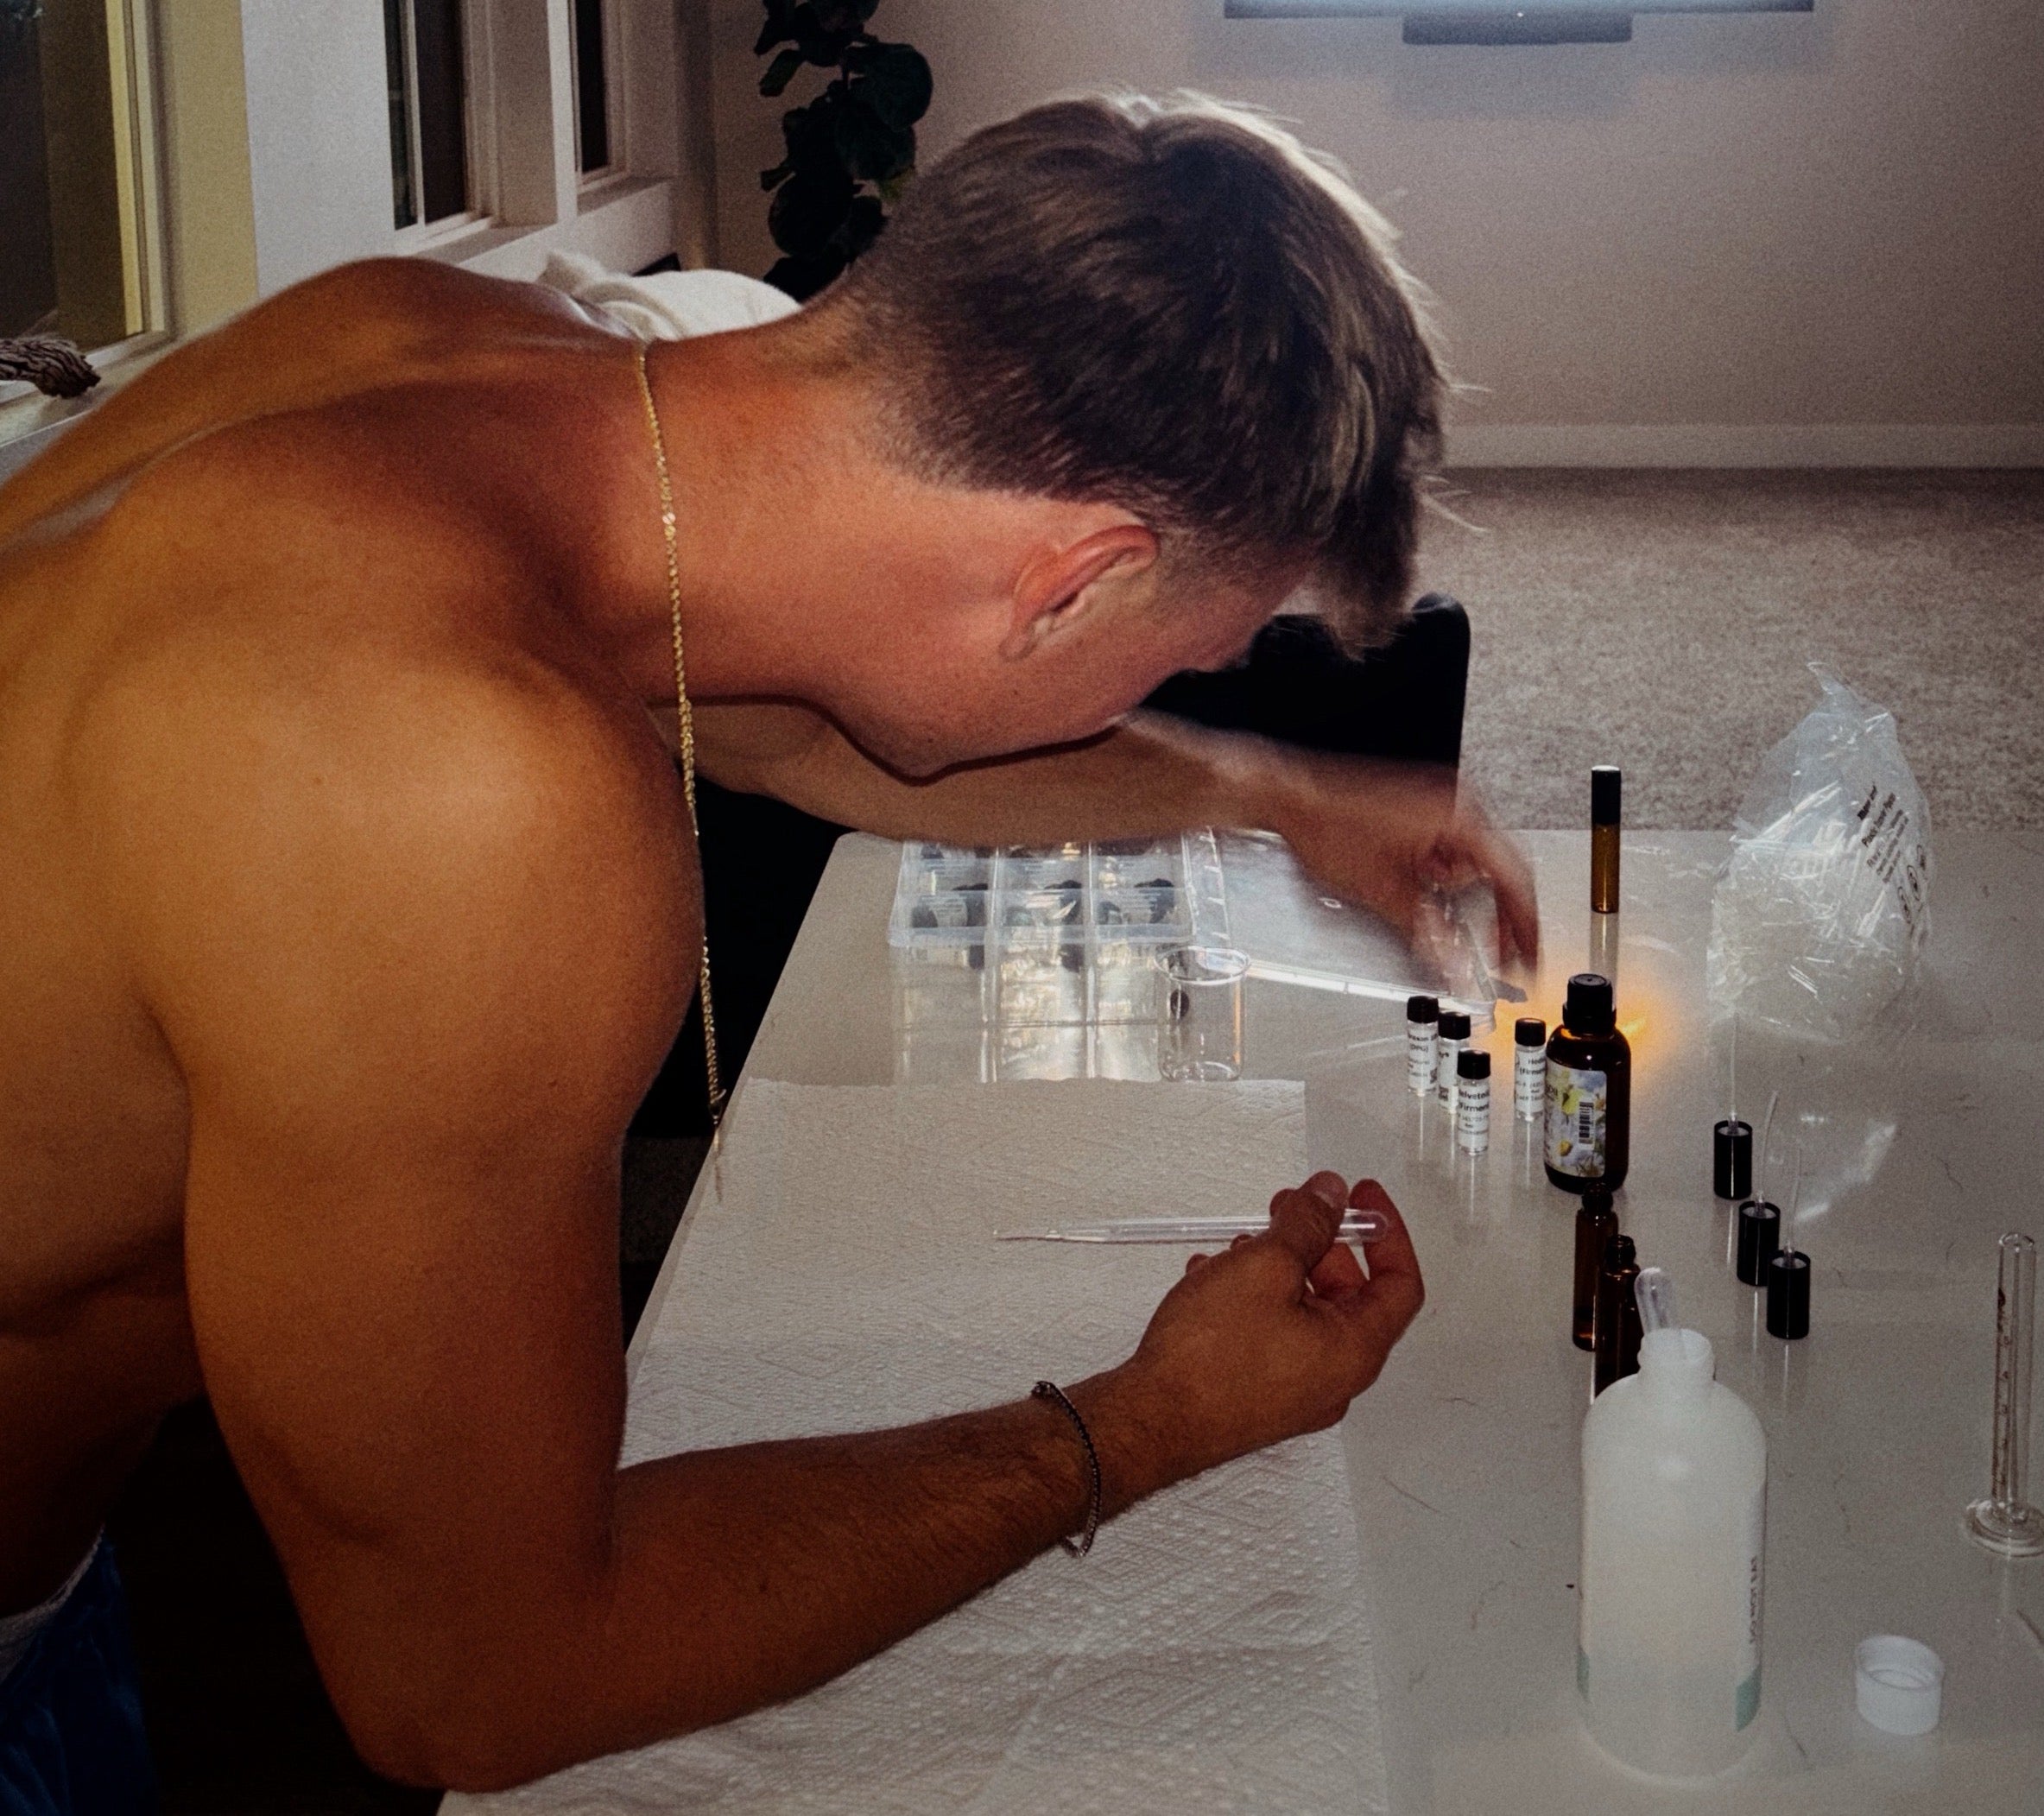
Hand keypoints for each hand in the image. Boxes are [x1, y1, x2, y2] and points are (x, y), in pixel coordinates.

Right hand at [1082, 1175, 1423, 1503]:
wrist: (1151, 1420)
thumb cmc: (1208, 1359)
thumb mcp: (1264, 1266)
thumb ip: (1307, 1224)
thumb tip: (1330, 1198)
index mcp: (1354, 1351)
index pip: (1399, 1283)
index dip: (1386, 1232)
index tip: (1363, 1197)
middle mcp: (1333, 1378)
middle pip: (1348, 1295)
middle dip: (1320, 1243)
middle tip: (1293, 1209)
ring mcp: (1296, 1392)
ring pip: (1305, 1313)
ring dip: (1280, 1268)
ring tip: (1241, 1244)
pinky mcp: (1259, 1395)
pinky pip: (1273, 1335)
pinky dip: (1254, 1299)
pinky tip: (1213, 1279)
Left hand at [1262, 752, 1539, 977]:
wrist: (1290, 796)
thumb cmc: (1327, 827)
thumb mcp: (1386, 894)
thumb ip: (1430, 933)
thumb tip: (1458, 967)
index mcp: (1460, 818)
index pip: (1513, 879)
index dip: (1522, 925)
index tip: (1526, 955)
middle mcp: (1456, 803)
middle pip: (1495, 870)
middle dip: (1489, 912)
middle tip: (1494, 951)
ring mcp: (1437, 801)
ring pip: (1466, 861)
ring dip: (1453, 892)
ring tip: (1421, 906)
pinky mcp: (1418, 806)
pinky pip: (1444, 847)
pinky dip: (1435, 874)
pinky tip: (1409, 884)